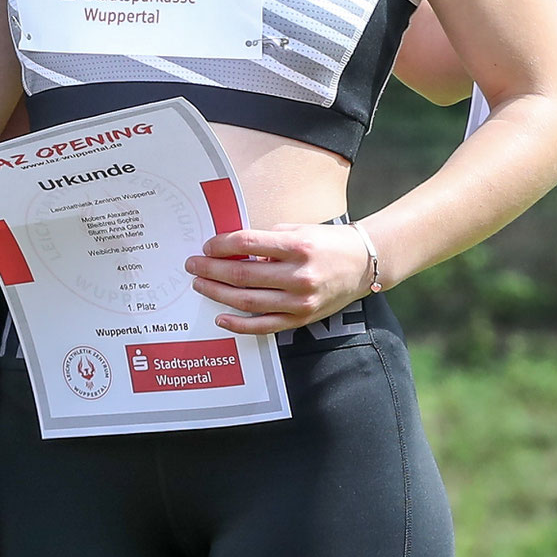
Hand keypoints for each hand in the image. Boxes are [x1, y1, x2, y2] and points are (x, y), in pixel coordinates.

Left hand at [185, 224, 373, 334]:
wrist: (364, 264)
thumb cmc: (327, 243)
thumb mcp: (297, 231)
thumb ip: (266, 241)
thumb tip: (230, 249)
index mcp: (297, 247)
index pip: (247, 244)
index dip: (221, 245)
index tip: (206, 246)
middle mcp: (299, 276)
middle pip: (243, 274)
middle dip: (211, 269)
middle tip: (192, 265)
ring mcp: (301, 301)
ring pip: (248, 301)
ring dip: (218, 293)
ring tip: (200, 284)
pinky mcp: (302, 319)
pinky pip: (264, 325)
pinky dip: (239, 324)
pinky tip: (220, 316)